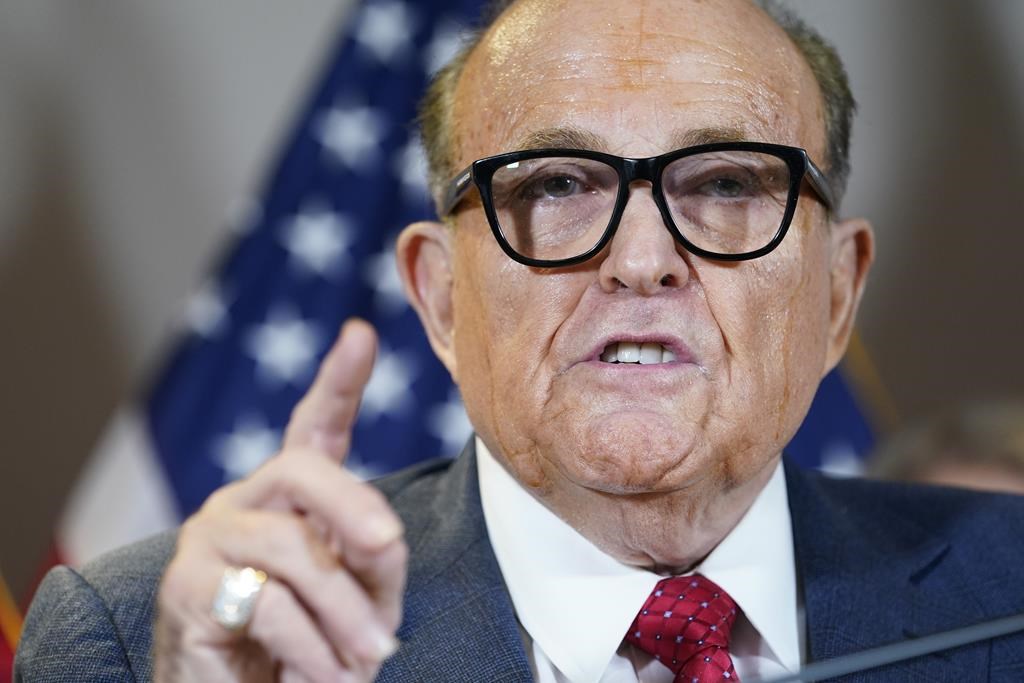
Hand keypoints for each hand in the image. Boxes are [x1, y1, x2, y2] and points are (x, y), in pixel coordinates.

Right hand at [154, 319, 406, 682]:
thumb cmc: (310, 647)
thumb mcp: (361, 598)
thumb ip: (373, 558)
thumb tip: (381, 536)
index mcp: (289, 499)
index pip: (314, 429)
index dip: (338, 382)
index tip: (360, 335)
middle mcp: (244, 503)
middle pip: (301, 468)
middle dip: (353, 507)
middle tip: (387, 547)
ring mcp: (210, 539)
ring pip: (291, 549)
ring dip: (343, 611)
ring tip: (371, 655)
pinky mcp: (187, 588)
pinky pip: (267, 604)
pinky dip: (310, 647)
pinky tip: (325, 673)